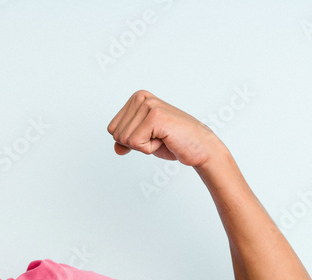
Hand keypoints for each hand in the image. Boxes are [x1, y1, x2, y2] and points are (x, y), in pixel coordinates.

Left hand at [106, 90, 224, 167]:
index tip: (150, 135)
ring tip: (162, 137)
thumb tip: (117, 148)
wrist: (199, 147)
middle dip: (135, 144)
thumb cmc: (174, 142)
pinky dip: (149, 148)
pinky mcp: (156, 116)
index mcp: (136, 98)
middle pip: (116, 134)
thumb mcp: (144, 141)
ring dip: (144, 146)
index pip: (112, 129)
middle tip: (157, 137)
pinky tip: (165, 139)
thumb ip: (127, 141)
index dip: (130, 141)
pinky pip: (136, 143)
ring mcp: (149, 105)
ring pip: (125, 139)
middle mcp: (141, 98)